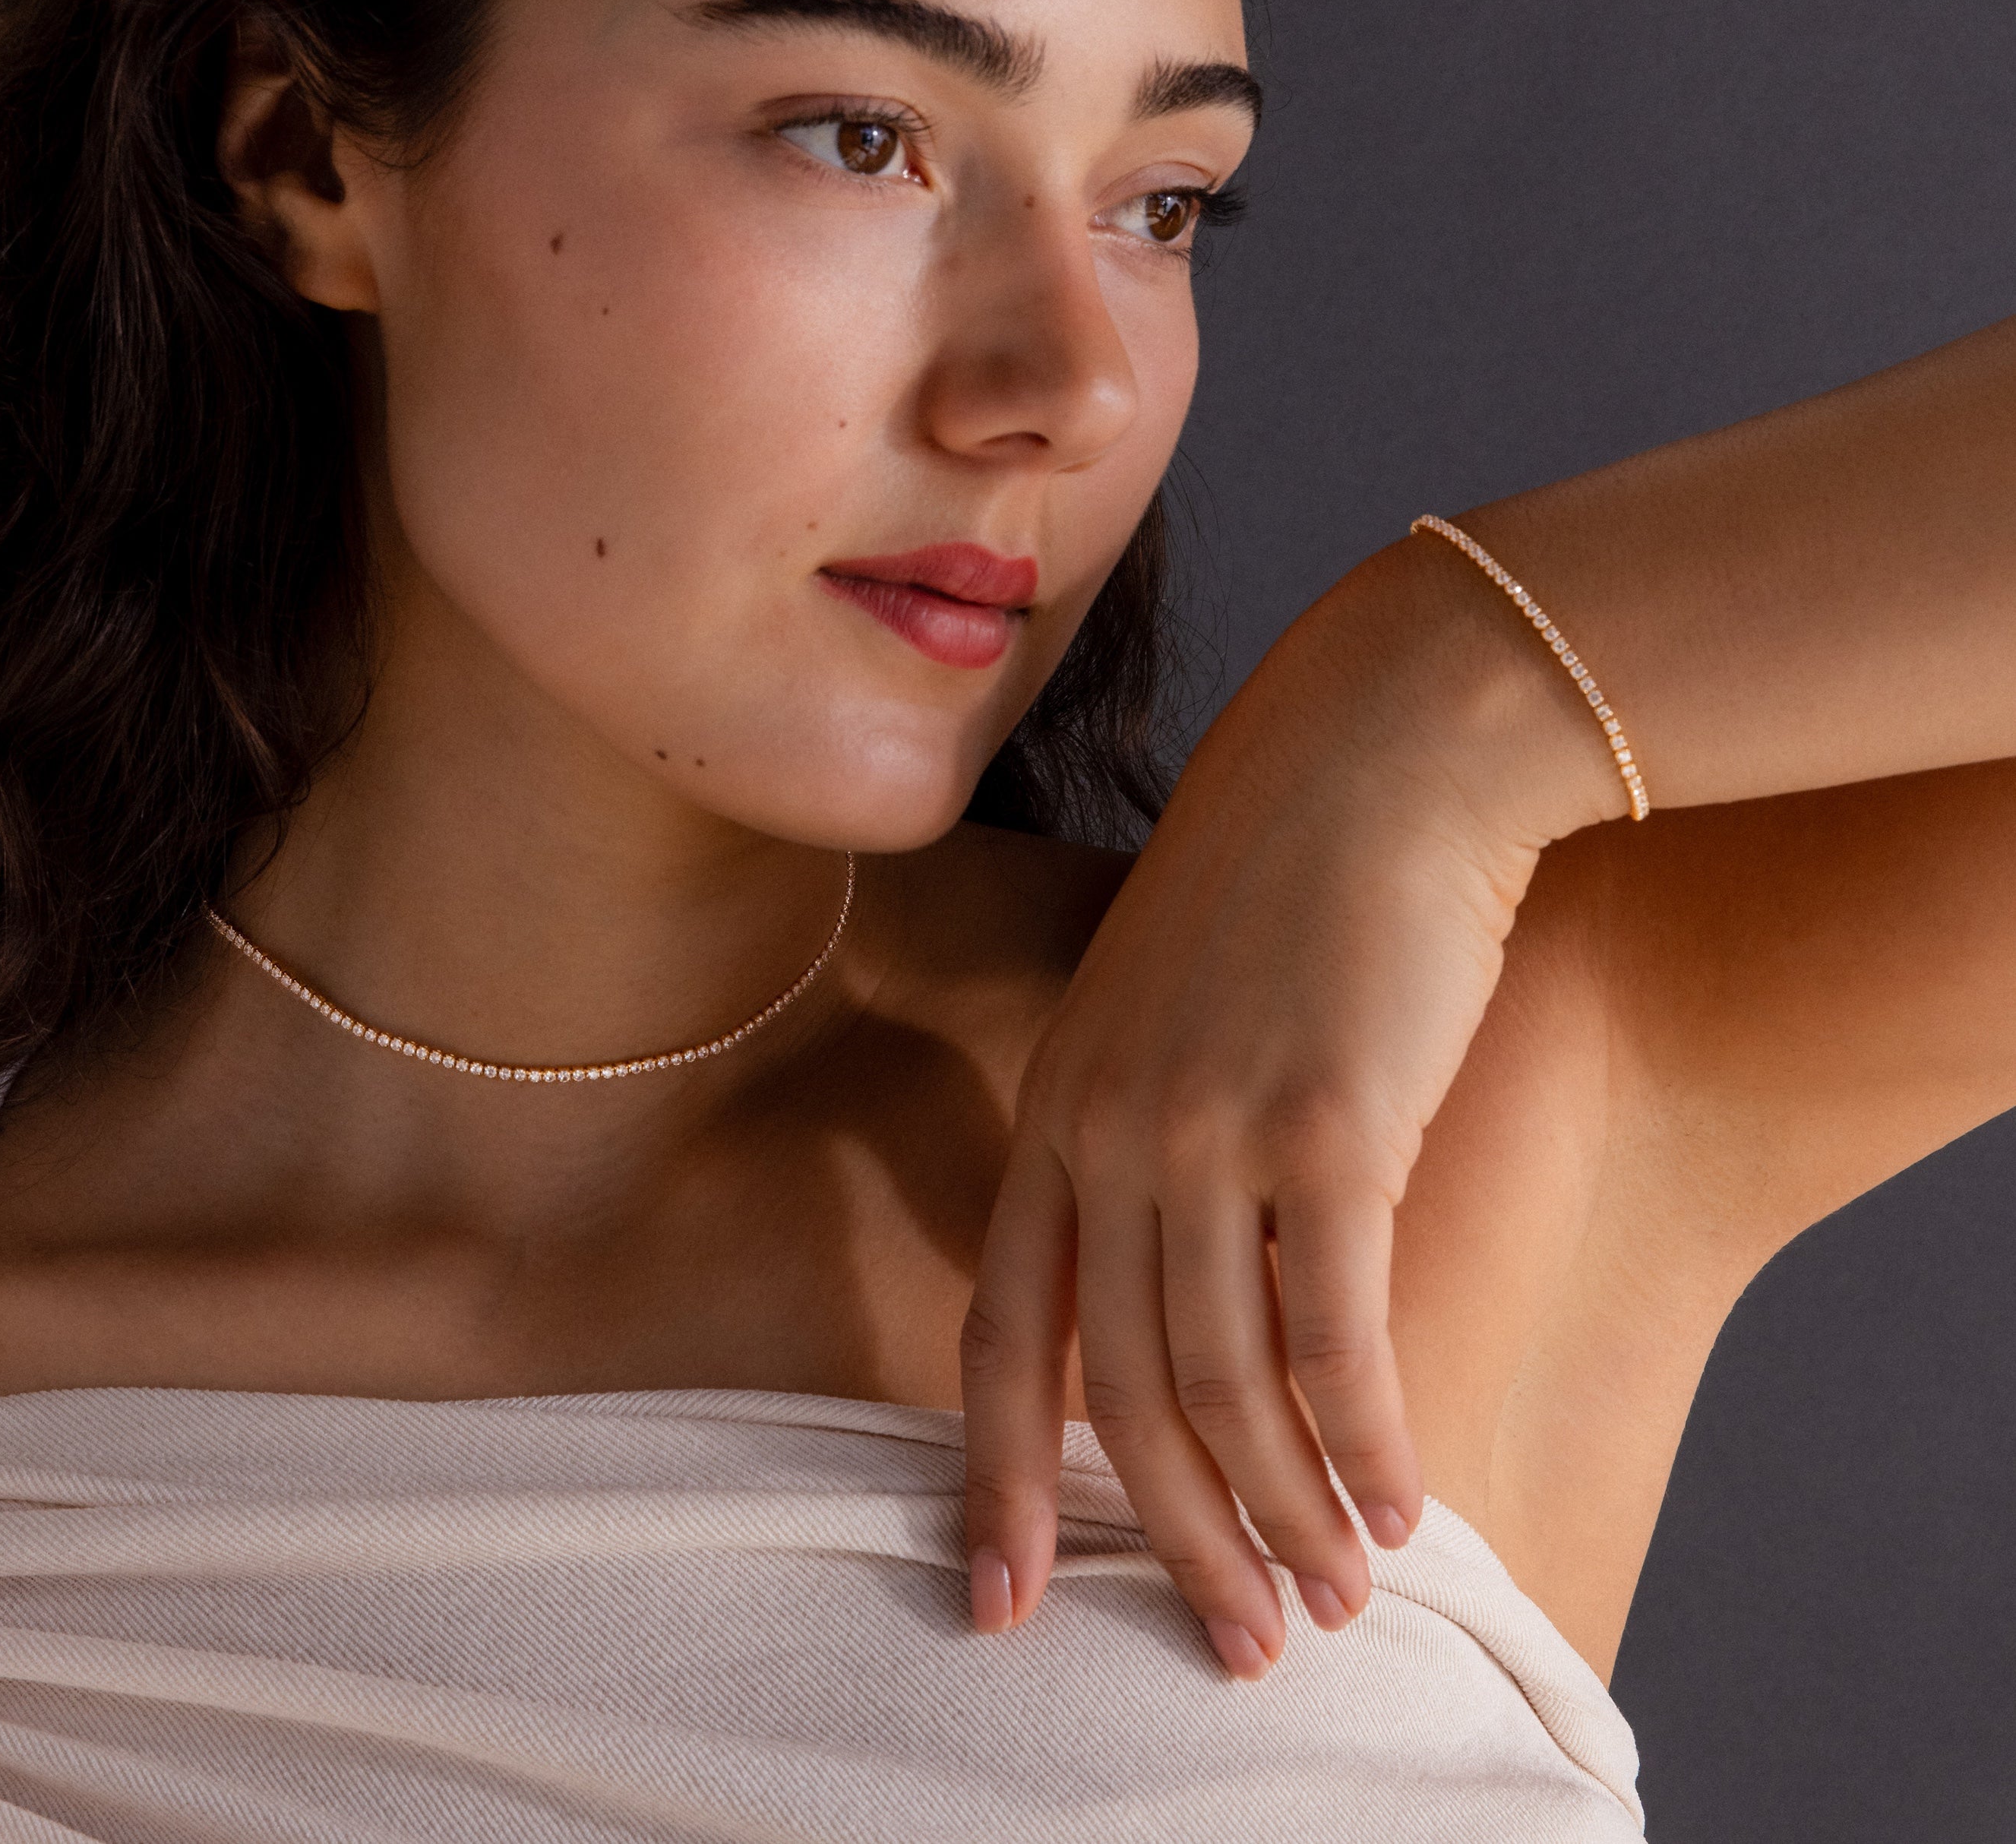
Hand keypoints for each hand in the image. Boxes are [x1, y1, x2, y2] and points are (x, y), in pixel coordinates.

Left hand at [958, 538, 1609, 1675]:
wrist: (1385, 752)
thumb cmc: (1290, 880)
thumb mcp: (1173, 1007)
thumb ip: (1155, 1137)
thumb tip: (1196, 1301)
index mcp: (1060, 1103)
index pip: (1002, 1327)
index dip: (992, 1472)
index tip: (1002, 1597)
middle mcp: (1112, 1127)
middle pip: (1119, 1388)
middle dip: (1174, 1536)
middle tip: (1231, 1643)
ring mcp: (1212, 1128)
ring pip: (1227, 1384)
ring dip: (1283, 1514)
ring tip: (1333, 1597)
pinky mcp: (1332, 1128)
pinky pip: (1336, 1336)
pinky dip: (1365, 1442)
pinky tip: (1402, 1504)